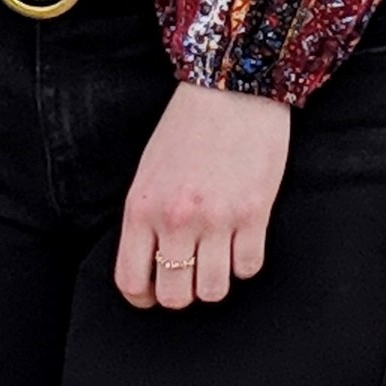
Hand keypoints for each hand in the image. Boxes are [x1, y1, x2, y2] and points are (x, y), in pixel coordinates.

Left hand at [117, 83, 291, 309]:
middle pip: (175, 296)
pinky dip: (246, 262)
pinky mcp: (254, 213)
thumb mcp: (149, 172)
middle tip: (192, 273)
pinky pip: (249, 268)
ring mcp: (216, 219)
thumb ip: (146, 219)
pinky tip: (243, 239)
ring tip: (219, 257)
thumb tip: (153, 262)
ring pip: (214, 291)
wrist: (231, 88)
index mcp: (141, 208)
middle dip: (183, 292)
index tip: (155, 291)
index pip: (132, 281)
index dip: (143, 297)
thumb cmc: (187, 127)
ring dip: (216, 280)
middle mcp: (176, 219)